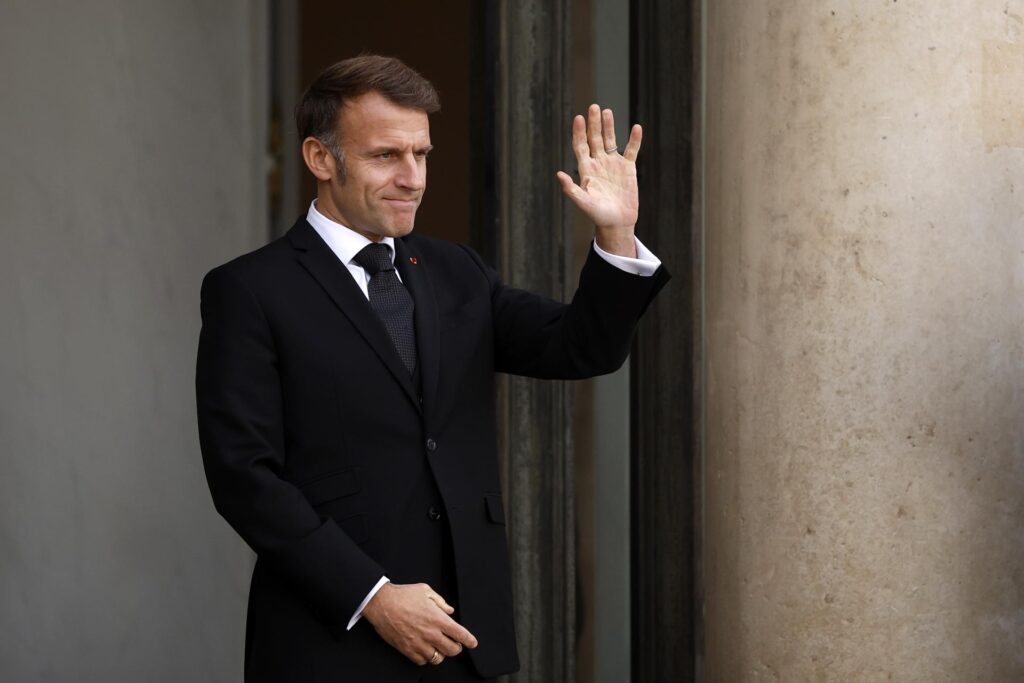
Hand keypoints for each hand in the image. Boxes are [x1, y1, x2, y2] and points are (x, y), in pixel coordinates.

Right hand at [361, 582, 477, 665]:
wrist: (381, 603)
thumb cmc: (402, 595)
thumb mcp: (425, 590)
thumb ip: (440, 602)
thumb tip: (449, 610)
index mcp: (437, 618)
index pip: (460, 634)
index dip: (469, 640)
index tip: (472, 643)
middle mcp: (430, 633)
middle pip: (452, 650)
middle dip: (457, 648)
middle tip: (455, 645)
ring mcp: (418, 643)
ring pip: (438, 658)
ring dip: (441, 653)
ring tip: (439, 647)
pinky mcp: (407, 649)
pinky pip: (422, 661)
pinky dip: (426, 658)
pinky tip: (425, 650)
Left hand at [556, 104, 642, 256]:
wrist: (617, 223)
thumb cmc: (598, 215)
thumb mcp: (584, 203)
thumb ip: (571, 190)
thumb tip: (558, 174)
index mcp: (586, 169)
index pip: (580, 146)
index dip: (579, 132)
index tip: (579, 118)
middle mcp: (598, 163)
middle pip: (594, 139)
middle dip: (594, 123)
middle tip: (593, 106)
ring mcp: (613, 164)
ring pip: (610, 140)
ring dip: (609, 126)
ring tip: (607, 111)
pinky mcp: (628, 168)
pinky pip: (631, 151)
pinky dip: (634, 140)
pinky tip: (636, 128)